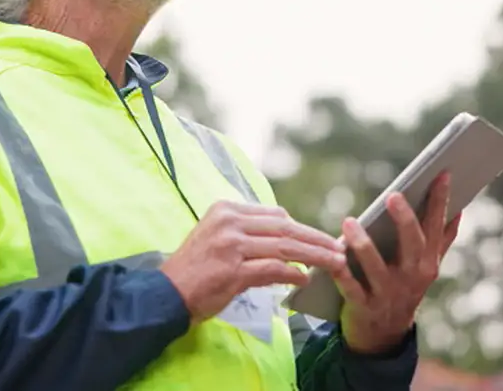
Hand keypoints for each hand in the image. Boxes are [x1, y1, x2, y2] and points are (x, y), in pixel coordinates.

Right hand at [160, 200, 347, 324]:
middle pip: (284, 227)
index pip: (274, 215)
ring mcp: (231, 245)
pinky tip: (304, 279)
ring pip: (284, 246)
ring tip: (333, 263)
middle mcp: (229, 222)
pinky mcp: (233, 270)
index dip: (301, 226)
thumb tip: (286, 236)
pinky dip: (292, 273)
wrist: (165, 294)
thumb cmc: (193, 270)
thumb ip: (248, 233)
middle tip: (337, 248)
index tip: (320, 237)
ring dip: (313, 255)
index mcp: (225, 209)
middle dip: (315, 239)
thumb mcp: (218, 239)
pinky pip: (272, 268)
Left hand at [333, 172, 460, 354]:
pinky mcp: (363, 306)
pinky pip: (350, 288)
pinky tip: (333, 254)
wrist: (383, 334)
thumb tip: (460, 207)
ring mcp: (388, 293)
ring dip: (363, 244)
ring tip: (349, 221)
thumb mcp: (425, 266)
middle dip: (405, 220)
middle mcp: (412, 277)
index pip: (436, 228)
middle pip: (412, 246)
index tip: (442, 174)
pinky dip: (341, 272)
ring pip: (376, 267)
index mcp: (428, 263)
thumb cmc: (403, 286)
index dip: (440, 201)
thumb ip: (441, 239)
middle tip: (393, 194)